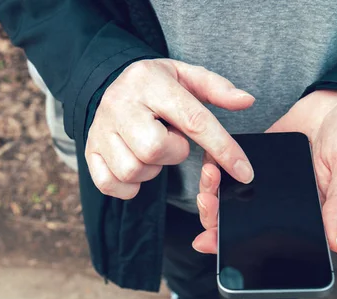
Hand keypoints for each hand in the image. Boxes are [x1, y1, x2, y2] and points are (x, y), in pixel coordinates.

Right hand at [86, 59, 254, 198]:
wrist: (107, 82)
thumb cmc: (156, 85)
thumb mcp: (186, 76)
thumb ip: (218, 89)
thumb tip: (247, 101)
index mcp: (149, 82)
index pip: (193, 120)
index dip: (223, 149)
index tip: (245, 172)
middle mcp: (120, 104)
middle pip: (155, 149)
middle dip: (174, 153)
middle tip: (171, 140)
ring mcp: (99, 129)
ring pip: (134, 170)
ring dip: (153, 169)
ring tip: (152, 149)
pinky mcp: (89, 151)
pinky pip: (112, 185)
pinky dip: (130, 184)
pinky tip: (137, 164)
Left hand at [193, 90, 336, 253]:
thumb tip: (335, 243)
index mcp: (307, 213)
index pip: (269, 237)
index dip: (237, 243)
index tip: (210, 243)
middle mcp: (284, 201)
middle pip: (242, 218)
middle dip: (217, 216)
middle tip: (207, 202)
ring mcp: (270, 178)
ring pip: (234, 192)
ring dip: (215, 189)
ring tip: (208, 176)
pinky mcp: (262, 154)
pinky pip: (235, 161)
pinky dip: (219, 161)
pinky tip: (209, 159)